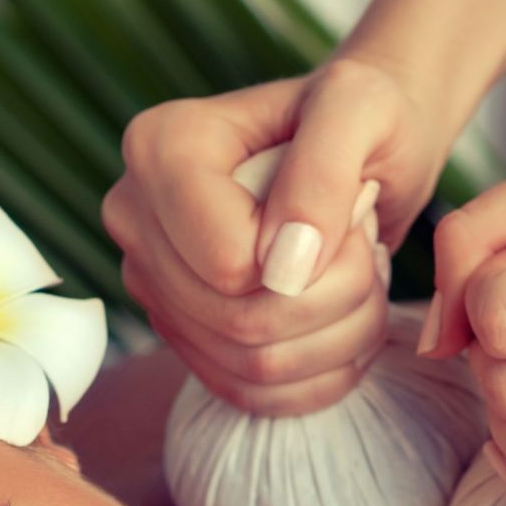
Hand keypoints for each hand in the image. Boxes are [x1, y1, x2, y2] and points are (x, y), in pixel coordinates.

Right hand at [101, 58, 446, 415]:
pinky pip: (252, 395)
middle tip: (369, 252)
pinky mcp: (185, 336)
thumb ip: (322, 173)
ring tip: (363, 280)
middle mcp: (135, 219)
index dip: (312, 260)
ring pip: (251, 366)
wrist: (364, 149)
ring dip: (339, 337)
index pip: (229, 263)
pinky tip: (348, 323)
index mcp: (159, 149)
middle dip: (336, 300)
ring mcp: (154, 285)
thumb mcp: (361, 110)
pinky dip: (321, 374)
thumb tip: (283, 268)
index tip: (351, 212)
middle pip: (238, 321)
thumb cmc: (363, 117)